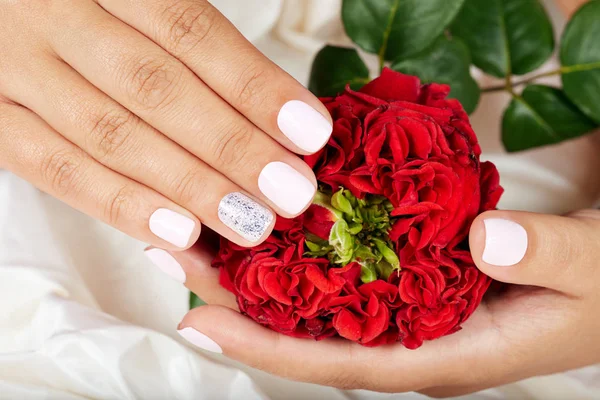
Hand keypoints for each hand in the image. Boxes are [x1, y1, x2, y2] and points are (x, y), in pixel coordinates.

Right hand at [0, 0, 330, 249]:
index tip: (310, 132)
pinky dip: (120, 204)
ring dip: (190, 186)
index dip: (254, 85)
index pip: (189, 30)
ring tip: (251, 222)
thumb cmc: (85, 7)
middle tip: (292, 192)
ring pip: (111, 135)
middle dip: (232, 147)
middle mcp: (51, 12)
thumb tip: (276, 117)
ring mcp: (11, 65)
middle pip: (156, 88)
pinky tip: (179, 233)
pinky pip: (54, 168)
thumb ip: (187, 40)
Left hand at [159, 209, 599, 394]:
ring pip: (317, 300)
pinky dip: (302, 253)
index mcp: (444, 356)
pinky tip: (270, 227)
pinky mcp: (412, 284)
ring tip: (200, 237)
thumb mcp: (593, 270)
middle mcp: (411, 340)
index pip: (339, 362)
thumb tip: (488, 235)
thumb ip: (549, 255)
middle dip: (239, 302)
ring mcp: (407, 312)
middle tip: (178, 258)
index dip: (268, 348)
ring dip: (258, 272)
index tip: (202, 322)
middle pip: (307, 330)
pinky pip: (343, 273)